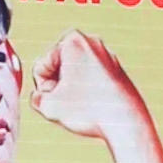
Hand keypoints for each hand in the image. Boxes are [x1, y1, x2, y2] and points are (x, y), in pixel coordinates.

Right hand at [30, 29, 148, 139]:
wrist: (126, 122)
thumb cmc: (89, 110)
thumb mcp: (46, 106)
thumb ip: (35, 97)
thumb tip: (41, 96)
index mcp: (72, 40)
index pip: (40, 68)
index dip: (44, 89)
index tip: (59, 98)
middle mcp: (91, 41)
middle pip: (57, 69)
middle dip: (58, 87)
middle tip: (72, 103)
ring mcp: (107, 55)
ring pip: (74, 76)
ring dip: (72, 91)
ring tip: (84, 105)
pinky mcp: (117, 70)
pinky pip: (90, 81)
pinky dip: (88, 93)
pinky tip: (95, 106)